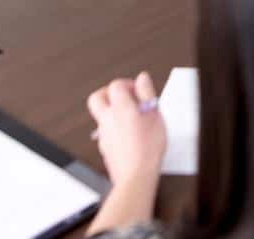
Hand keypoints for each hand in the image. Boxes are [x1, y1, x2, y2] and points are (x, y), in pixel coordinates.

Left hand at [86, 72, 165, 186]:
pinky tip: (128, 134)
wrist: (136, 175)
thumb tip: (142, 78)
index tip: (138, 91)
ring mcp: (103, 134)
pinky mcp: (104, 147)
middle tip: (123, 97)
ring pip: (100, 115)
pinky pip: (105, 131)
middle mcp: (107, 118)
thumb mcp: (155, 115)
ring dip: (111, 111)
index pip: (116, 85)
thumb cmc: (148, 147)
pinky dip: (113, 128)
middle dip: (108, 93)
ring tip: (129, 117)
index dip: (127, 84)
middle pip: (97, 97)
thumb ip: (147, 93)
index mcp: (120, 106)